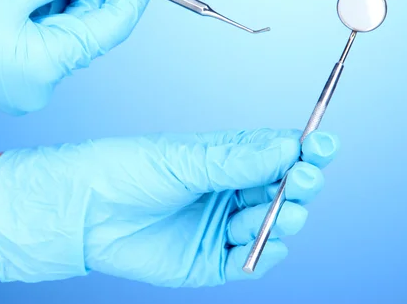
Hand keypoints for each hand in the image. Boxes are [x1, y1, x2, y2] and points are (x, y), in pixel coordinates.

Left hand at [0, 129, 338, 286]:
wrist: (84, 210)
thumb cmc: (126, 171)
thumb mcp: (183, 158)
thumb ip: (235, 160)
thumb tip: (287, 146)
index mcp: (224, 161)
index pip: (277, 155)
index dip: (303, 151)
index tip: (322, 145)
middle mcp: (228, 193)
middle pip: (282, 191)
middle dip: (298, 185)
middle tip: (303, 178)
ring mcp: (220, 227)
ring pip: (270, 225)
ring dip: (280, 217)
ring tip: (273, 209)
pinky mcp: (209, 260)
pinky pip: (248, 260)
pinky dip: (262, 253)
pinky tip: (266, 242)